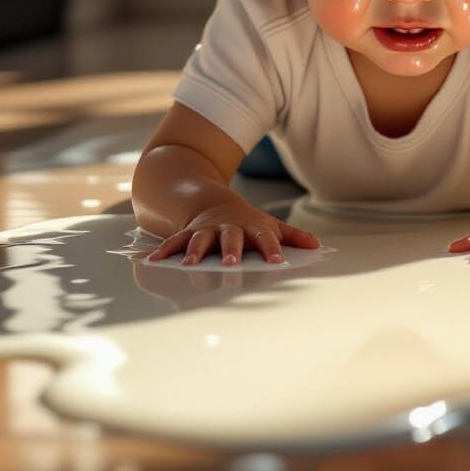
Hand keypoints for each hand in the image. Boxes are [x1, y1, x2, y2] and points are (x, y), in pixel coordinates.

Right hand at [146, 200, 319, 266]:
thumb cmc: (247, 222)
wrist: (214, 203)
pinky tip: (152, 262)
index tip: (278, 263)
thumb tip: (318, 246)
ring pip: (200, 240)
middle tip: (232, 263)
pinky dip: (164, 251)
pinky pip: (175, 242)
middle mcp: (228, 228)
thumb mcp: (270, 225)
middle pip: (231, 238)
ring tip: (189, 267)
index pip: (266, 238)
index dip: (272, 249)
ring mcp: (206, 230)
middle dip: (231, 251)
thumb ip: (292, 236)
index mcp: (252, 227)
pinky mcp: (188, 233)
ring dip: (196, 253)